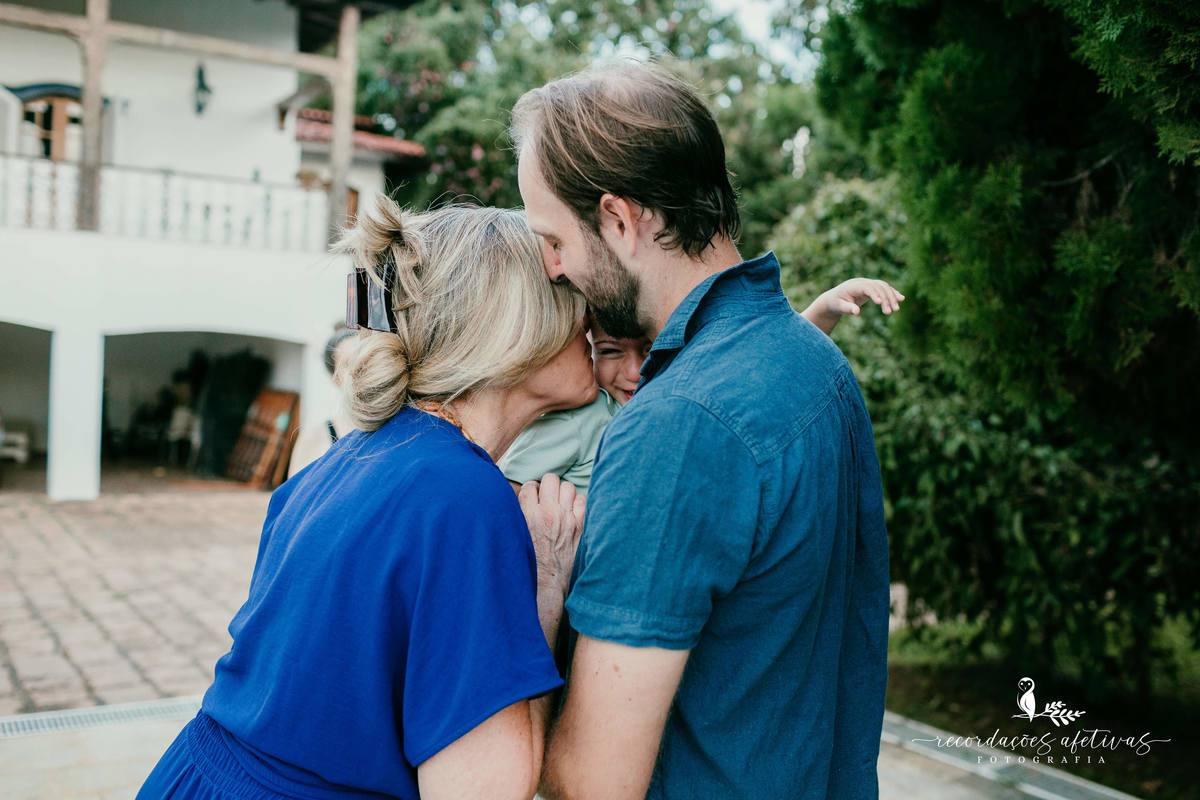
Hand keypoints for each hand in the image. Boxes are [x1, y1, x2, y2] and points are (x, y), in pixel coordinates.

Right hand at [518, 473, 583, 599]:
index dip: (531, 490)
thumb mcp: (516, 535)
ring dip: (563, 492)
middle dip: (547, 486)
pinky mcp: (580, 525)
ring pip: (568, 486)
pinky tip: (572, 511)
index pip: (529, 486)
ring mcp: (567, 518)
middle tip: (547, 496)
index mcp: (529, 515)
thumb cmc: (528, 561)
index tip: (532, 497)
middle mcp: (549, 513)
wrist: (547, 582)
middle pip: (550, 479)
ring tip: (560, 502)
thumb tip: (519, 501)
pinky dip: (577, 503)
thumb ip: (518, 516)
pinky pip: (582, 500)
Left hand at [819, 277, 904, 316]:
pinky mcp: (872, 287)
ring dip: (891, 297)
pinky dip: (892, 293)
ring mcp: (868, 283)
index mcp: (853, 286)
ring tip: (896, 309)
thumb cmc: (836, 303)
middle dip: (885, 298)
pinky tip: (901, 299)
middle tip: (890, 312)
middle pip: (878, 287)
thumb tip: (856, 312)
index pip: (867, 287)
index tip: (880, 303)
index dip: (874, 293)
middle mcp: (862, 282)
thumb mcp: (839, 307)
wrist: (835, 298)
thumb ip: (847, 309)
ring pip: (883, 287)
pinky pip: (884, 288)